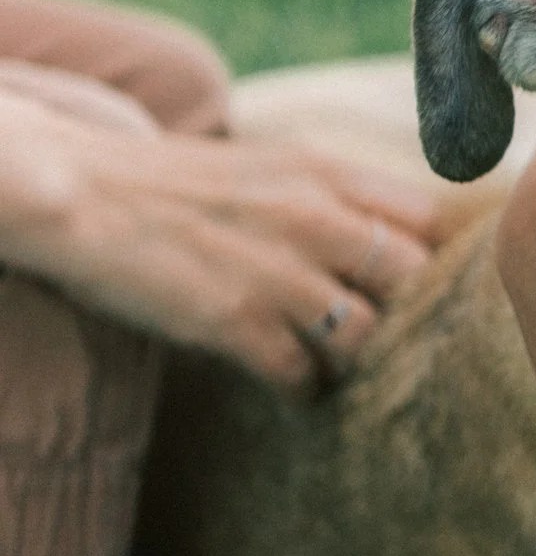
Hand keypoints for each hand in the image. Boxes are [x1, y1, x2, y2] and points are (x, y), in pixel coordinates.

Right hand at [0, 91, 442, 390]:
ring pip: (366, 335)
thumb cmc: (173, 184)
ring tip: (340, 366)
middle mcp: (314, 218)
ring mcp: (277, 273)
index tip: (423, 284)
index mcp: (325, 173)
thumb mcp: (269, 167)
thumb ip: (330, 196)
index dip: (433, 256)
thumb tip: (385, 236)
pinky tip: (293, 385)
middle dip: (409, 312)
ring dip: (358, 360)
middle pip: (412, 279)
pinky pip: (302, 374)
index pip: (428, 217)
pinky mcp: (235, 322)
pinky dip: (305, 388)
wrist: (82, 192)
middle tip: (394, 337)